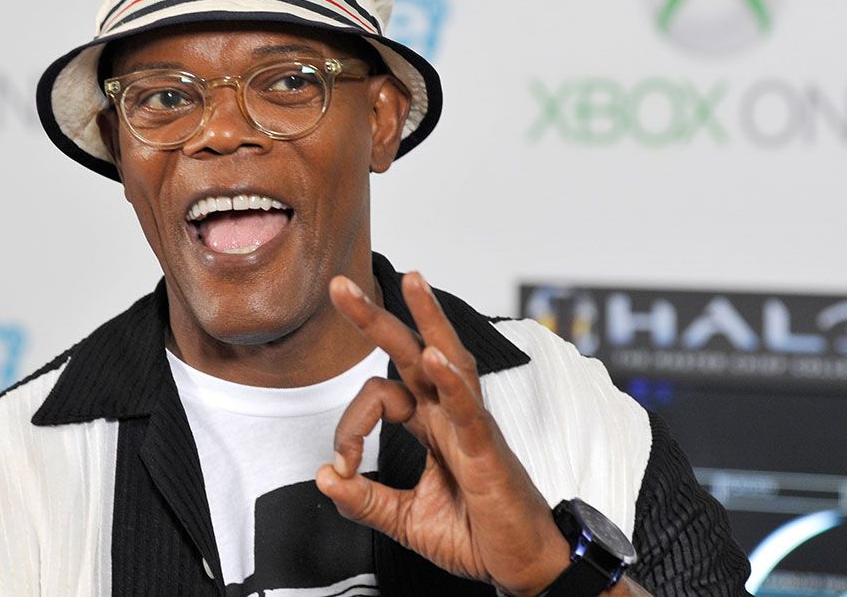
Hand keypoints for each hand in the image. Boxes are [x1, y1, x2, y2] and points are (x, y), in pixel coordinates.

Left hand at [314, 272, 569, 595]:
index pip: (379, 397)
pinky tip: (435, 357)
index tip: (340, 467)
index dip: (348, 427)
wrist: (522, 566)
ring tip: (412, 281)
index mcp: (430, 426)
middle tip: (341, 285)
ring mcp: (471, 427)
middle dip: (375, 317)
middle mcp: (449, 416)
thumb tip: (324, 476)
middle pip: (410, 352)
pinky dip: (451, 381)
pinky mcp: (488, 450)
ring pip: (449, 360)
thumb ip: (365, 500)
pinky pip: (468, 408)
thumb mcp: (406, 521)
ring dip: (428, 318)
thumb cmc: (477, 535)